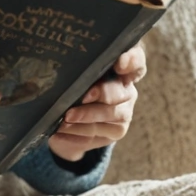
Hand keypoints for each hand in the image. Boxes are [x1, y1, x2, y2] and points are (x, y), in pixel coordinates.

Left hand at [49, 44, 145, 160]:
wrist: (70, 119)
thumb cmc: (73, 86)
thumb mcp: (75, 74)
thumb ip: (78, 69)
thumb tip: (62, 63)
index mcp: (122, 67)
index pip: (135, 60)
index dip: (130, 61)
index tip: (119, 64)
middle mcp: (127, 89)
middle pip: (119, 91)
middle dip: (101, 94)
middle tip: (82, 98)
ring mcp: (124, 111)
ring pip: (110, 114)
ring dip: (86, 117)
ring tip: (64, 119)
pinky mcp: (117, 131)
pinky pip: (98, 134)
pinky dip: (77, 135)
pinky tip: (59, 134)